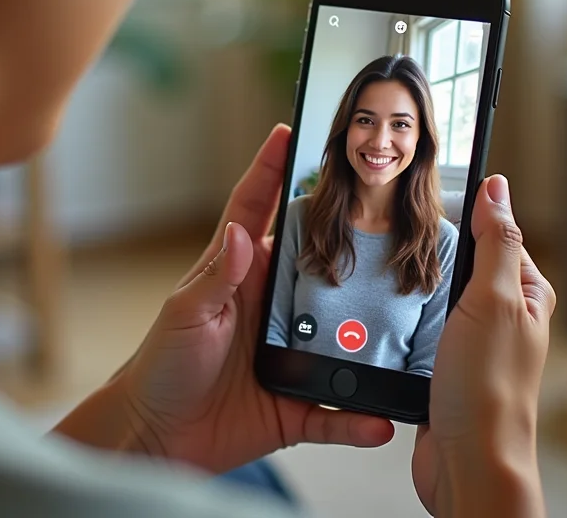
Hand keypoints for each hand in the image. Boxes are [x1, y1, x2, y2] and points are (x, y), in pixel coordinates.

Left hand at [56, 124, 393, 471]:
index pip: (259, 212)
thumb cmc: (162, 366)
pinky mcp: (295, 403)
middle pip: (321, 265)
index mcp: (241, 276)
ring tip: (410, 320)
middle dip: (354, 238)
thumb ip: (217, 277)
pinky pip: (335, 412)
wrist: (156, 436)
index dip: (272, 171)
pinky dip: (358, 420)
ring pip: (342, 339)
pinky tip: (381, 422)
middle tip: (391, 211)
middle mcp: (272, 309)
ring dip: (372, 336)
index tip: (288, 130)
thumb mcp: (185, 315)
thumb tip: (242, 234)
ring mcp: (289, 355)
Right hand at [412, 175, 554, 517]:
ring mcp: (473, 344)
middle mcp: (503, 318)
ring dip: (417, 289)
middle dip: (437, 253)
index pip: (499, 234)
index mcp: (526, 295)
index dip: (470, 213)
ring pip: (439, 296)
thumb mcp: (495, 300)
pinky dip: (407, 322)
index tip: (435, 194)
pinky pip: (423, 330)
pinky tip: (390, 319)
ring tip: (392, 275)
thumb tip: (498, 187)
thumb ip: (497, 243)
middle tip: (404, 236)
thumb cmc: (488, 390)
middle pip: (466, 263)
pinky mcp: (445, 368)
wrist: (468, 462)